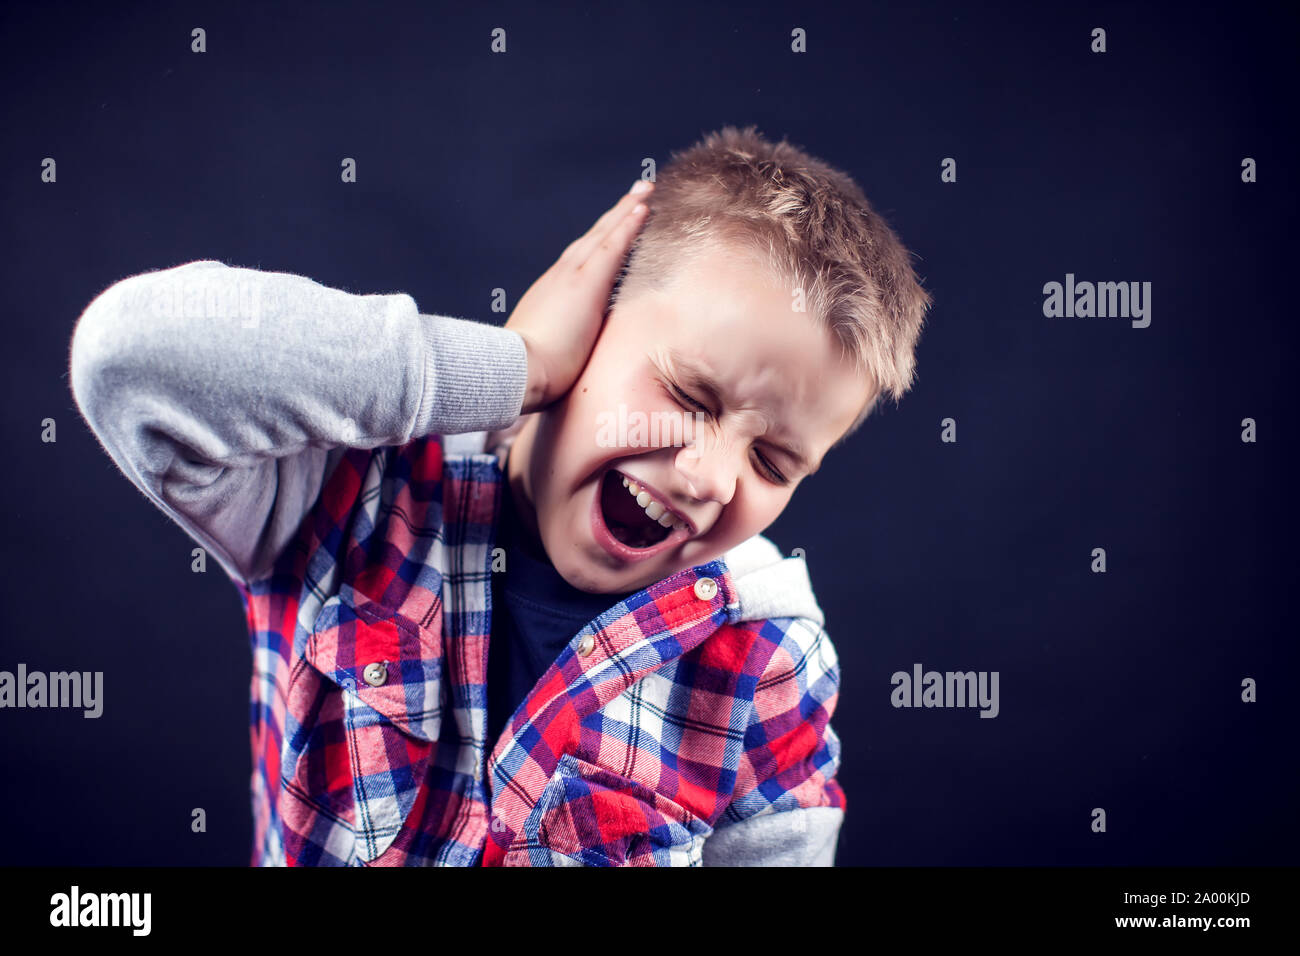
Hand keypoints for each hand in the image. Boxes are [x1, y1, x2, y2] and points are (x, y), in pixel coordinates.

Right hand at [506, 180, 653, 413]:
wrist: (514, 373)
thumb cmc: (526, 375)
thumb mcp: (544, 358)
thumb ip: (557, 354)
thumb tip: (564, 368)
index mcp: (551, 297)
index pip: (580, 265)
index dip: (598, 245)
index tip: (612, 231)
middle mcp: (560, 279)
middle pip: (593, 240)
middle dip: (614, 219)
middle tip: (635, 196)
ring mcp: (572, 278)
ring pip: (604, 235)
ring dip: (624, 211)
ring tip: (644, 192)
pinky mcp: (586, 283)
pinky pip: (612, 246)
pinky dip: (626, 225)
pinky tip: (642, 208)